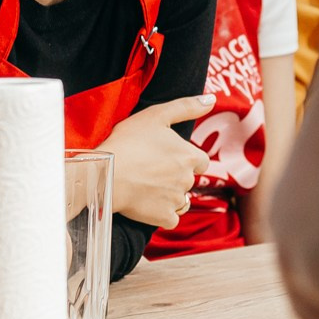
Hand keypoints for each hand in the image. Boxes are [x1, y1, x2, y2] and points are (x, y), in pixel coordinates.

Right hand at [97, 96, 213, 227]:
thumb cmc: (128, 141)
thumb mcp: (156, 115)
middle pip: (188, 180)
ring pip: (181, 200)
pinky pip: (171, 218)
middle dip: (175, 176)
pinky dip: (162, 214)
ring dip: (170, 195)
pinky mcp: (164, 218)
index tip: (167, 157)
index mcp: (189, 156)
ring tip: (147, 186)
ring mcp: (176, 200)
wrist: (106, 173)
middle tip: (150, 170)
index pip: (200, 161)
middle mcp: (188, 179)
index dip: (186, 159)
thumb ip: (187, 106)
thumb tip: (212, 99)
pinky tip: (147, 203)